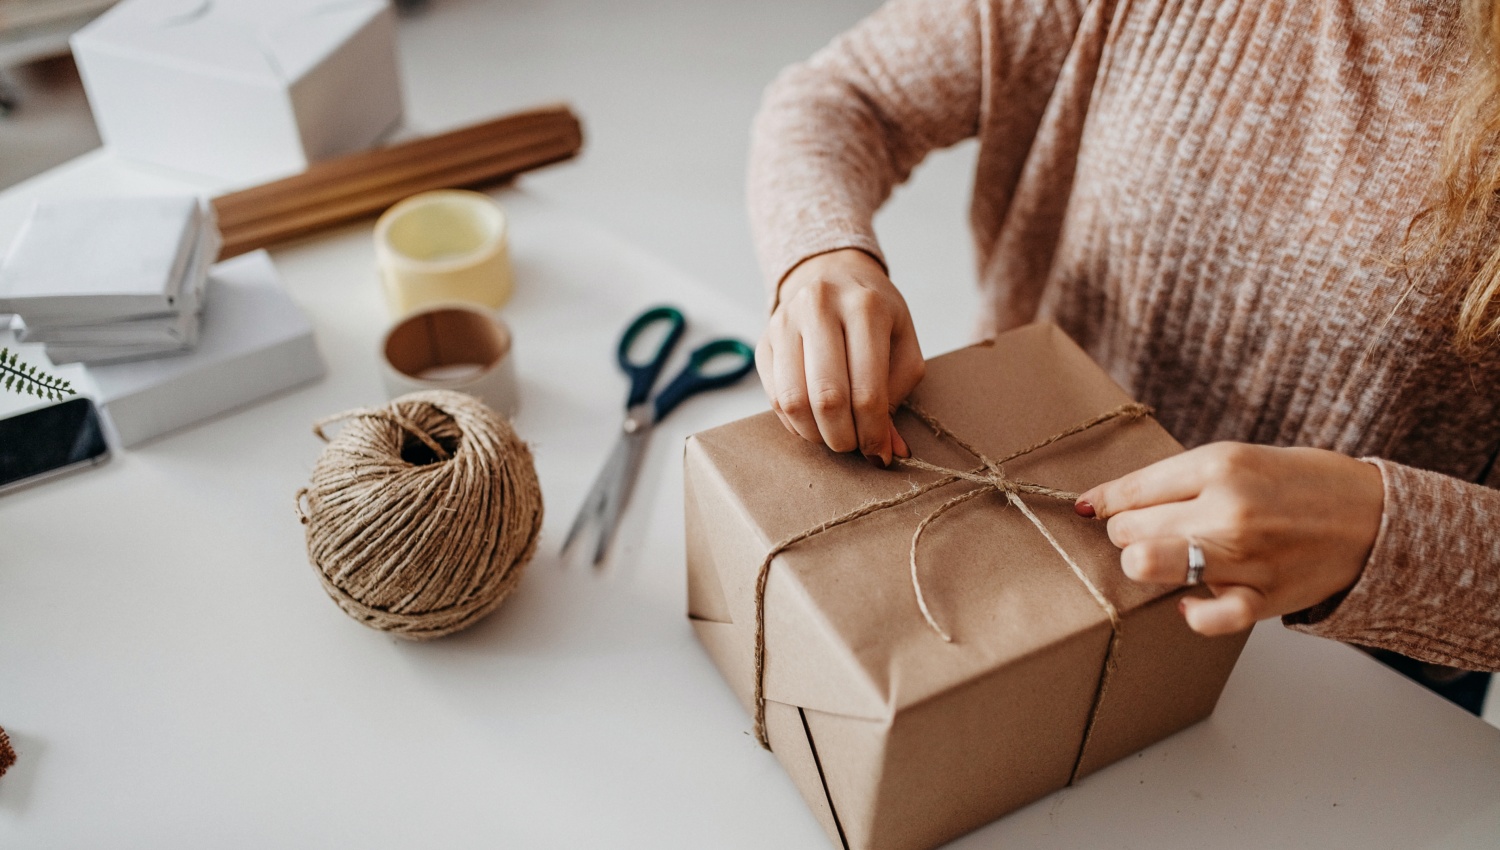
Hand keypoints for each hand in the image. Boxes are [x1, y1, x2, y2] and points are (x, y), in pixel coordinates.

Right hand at [755, 249, 924, 465]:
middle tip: (854, 446)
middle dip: (843, 437)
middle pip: (827, 398)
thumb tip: (888, 451)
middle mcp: (820, 308)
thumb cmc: (874, 314)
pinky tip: (813, 421)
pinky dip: (795, 422)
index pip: (867, 389)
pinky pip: (774, 396)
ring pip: (793, 401)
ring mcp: (785, 322)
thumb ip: (898, 395)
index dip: (873, 432)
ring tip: (834, 436)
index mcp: (865, 307)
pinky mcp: (764, 339)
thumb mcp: (901, 344)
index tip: (879, 452)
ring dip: (815, 434)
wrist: (830, 273)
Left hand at [1076, 443, 1384, 636]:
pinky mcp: (1263, 597)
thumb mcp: (1237, 459)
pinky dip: (1191, 612)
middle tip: (1146, 530)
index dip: (1104, 502)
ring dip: (1144, 563)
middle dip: (1125, 532)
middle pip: (1128, 529)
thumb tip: (1104, 501)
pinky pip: (1207, 616)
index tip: (1092, 508)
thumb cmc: (1298, 484)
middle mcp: (1227, 509)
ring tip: (1158, 558)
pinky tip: (1188, 601)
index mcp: (1219, 465)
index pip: (1131, 490)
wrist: (1373, 518)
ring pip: (1148, 564)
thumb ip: (1175, 480)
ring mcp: (1244, 556)